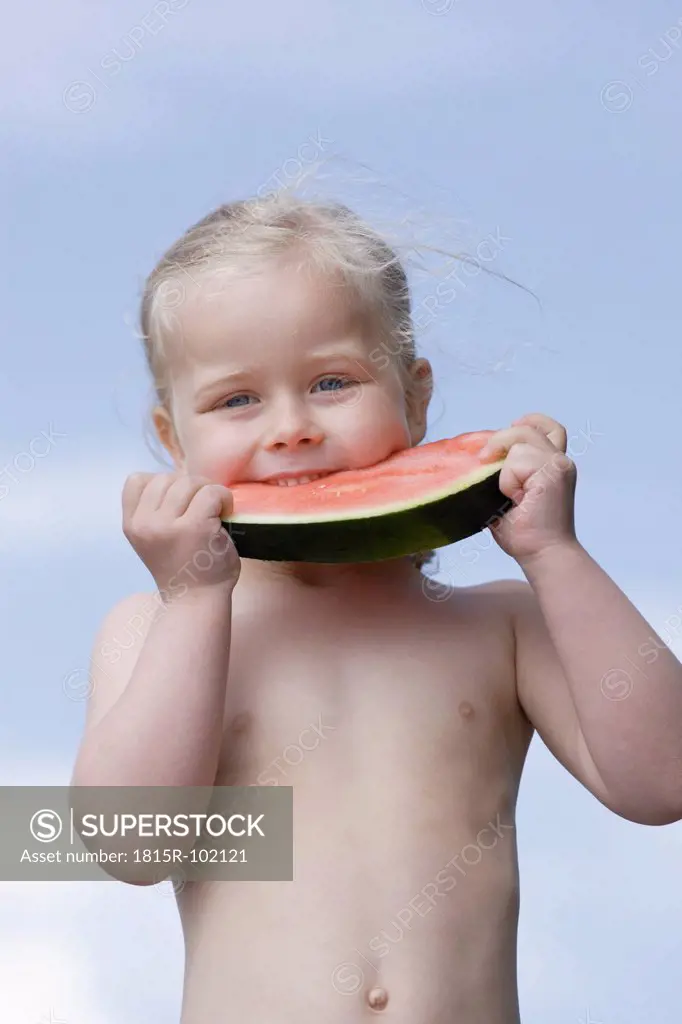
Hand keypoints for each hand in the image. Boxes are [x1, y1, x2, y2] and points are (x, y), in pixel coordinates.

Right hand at [122, 473, 240, 596]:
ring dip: (207, 490)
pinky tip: (225, 514)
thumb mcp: (153, 536)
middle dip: (189, 486)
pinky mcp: (195, 528)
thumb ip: (155, 509)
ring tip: (214, 511)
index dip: (162, 484)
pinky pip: (211, 493)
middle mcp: (145, 524)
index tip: (178, 503)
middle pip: (166, 477)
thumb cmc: (182, 566)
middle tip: (204, 507)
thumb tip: (180, 477)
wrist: (196, 599)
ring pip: (188, 482)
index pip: (136, 480)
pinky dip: (223, 498)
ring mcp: (168, 526)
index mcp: (132, 525)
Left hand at [478, 413, 577, 564]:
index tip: (511, 429)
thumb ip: (504, 473)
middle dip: (502, 438)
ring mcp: (559, 466)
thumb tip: (479, 458)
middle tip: (484, 459)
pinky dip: (509, 479)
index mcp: (554, 466)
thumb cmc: (526, 532)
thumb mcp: (509, 495)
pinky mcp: (553, 474)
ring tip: (511, 495)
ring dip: (506, 469)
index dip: (530, 422)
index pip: (549, 428)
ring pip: (521, 442)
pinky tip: (516, 499)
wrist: (543, 554)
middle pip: (530, 427)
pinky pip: (518, 460)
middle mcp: (560, 462)